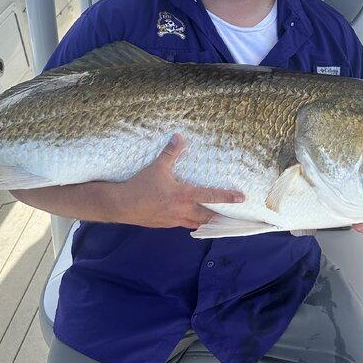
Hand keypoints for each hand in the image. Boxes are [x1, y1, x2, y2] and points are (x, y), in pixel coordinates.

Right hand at [106, 133, 244, 229]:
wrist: (121, 205)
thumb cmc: (140, 186)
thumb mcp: (157, 167)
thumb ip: (170, 152)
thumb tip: (179, 137)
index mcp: (184, 196)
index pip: (211, 196)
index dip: (228, 197)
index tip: (241, 198)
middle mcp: (182, 211)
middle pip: (208, 217)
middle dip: (221, 217)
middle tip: (234, 217)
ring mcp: (174, 220)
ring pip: (196, 224)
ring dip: (206, 222)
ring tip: (216, 220)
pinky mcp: (165, 225)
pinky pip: (182, 224)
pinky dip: (190, 222)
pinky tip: (189, 217)